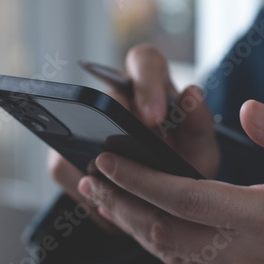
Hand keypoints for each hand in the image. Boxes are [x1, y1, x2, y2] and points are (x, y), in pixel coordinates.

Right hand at [48, 44, 219, 232]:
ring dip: (98, 160)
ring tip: (123, 186)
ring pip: (75, 129)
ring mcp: (86, 122)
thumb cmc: (182, 164)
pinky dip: (85, 188)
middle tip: (133, 151)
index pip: (144, 61)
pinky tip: (107, 201)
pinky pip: (62, 165)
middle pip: (106, 95)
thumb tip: (192, 93)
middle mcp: (116, 96)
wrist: (161, 199)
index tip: (156, 117)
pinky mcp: (65, 152)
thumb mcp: (200, 149)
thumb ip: (200, 125)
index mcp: (152, 84)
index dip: (147, 85)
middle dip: (118, 123)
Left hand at [76, 100, 263, 263]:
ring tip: (109, 202)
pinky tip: (153, 228)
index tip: (108, 163)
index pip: (187, 200)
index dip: (141, 181)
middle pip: (168, 236)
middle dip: (124, 207)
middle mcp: (257, 258)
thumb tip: (247, 108)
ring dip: (140, 231)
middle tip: (92, 182)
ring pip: (178, 261)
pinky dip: (169, 251)